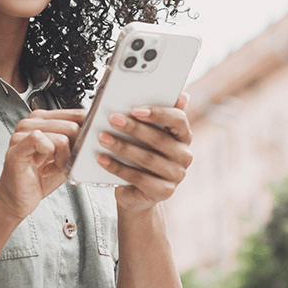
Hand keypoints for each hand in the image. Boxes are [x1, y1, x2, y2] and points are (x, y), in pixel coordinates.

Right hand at [0, 108, 84, 222]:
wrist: (17, 199)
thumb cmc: (40, 178)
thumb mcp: (66, 156)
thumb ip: (78, 141)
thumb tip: (94, 131)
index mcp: (43, 119)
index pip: (75, 114)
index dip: (86, 131)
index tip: (86, 146)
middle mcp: (31, 122)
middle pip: (71, 125)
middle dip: (74, 149)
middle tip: (65, 163)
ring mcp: (22, 133)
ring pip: (62, 137)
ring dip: (64, 158)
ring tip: (54, 167)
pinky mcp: (17, 146)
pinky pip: (42, 141)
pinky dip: (51, 158)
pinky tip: (45, 167)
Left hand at [96, 93, 192, 212]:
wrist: (137, 191)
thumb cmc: (141, 156)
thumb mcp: (148, 133)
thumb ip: (158, 114)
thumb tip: (182, 95)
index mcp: (184, 136)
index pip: (178, 120)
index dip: (157, 113)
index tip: (135, 109)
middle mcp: (184, 155)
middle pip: (159, 139)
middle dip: (133, 128)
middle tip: (112, 119)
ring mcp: (176, 175)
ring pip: (147, 158)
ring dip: (122, 147)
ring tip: (103, 138)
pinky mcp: (163, 192)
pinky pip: (138, 178)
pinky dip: (117, 167)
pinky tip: (103, 159)